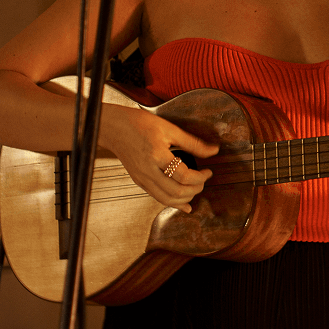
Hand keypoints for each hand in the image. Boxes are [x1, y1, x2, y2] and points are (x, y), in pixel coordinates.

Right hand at [102, 105, 216, 212]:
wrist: (114, 128)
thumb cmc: (139, 124)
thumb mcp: (169, 129)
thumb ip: (193, 143)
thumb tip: (213, 150)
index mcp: (157, 155)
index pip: (184, 176)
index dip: (201, 177)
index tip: (208, 172)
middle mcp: (148, 171)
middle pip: (177, 192)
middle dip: (195, 189)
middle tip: (203, 180)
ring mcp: (142, 179)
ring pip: (166, 199)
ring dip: (185, 199)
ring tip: (195, 189)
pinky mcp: (139, 182)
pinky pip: (157, 197)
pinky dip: (172, 203)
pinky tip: (183, 203)